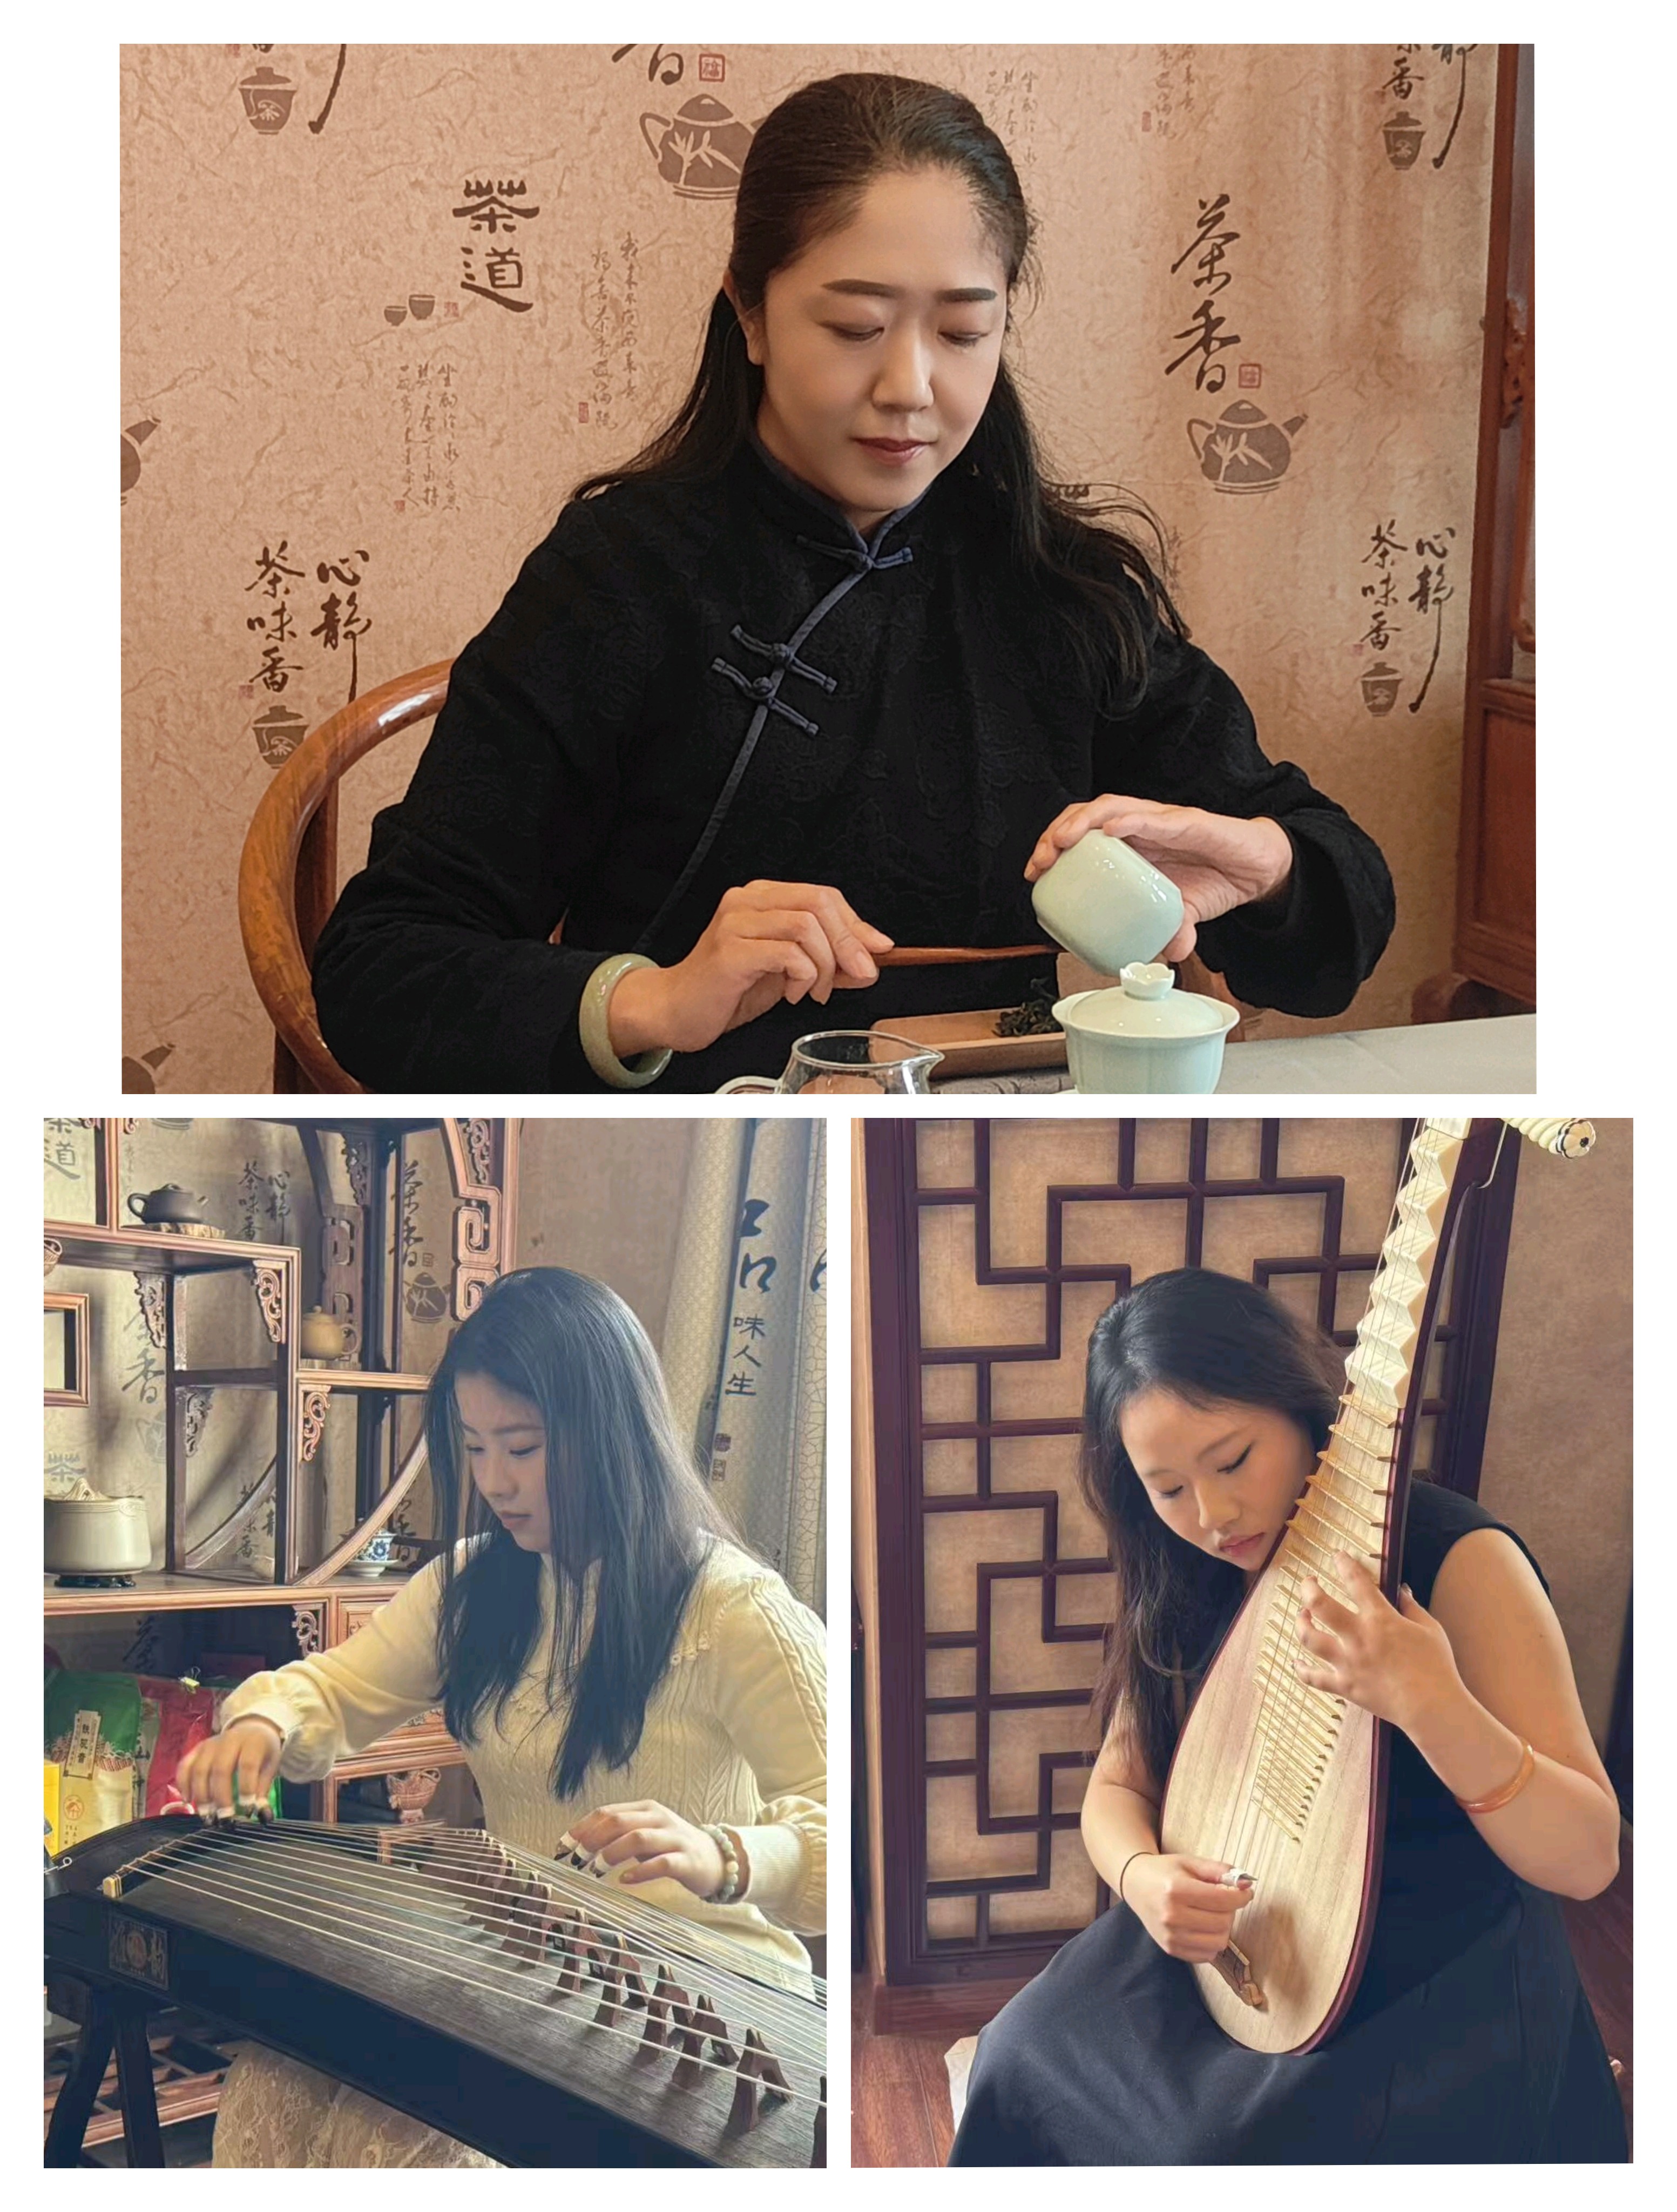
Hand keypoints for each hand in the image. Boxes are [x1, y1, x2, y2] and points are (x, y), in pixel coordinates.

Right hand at [174, 1715, 283, 1816]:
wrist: (251, 1729)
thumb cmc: (261, 1752)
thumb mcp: (269, 1767)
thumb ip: (262, 1791)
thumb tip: (263, 1816)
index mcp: (253, 1742)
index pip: (247, 1764)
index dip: (246, 1788)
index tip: (247, 1810)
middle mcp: (229, 1740)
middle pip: (221, 1769)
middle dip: (221, 1797)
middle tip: (223, 1819)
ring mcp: (210, 1744)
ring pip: (200, 1769)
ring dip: (201, 1795)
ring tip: (206, 1815)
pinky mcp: (197, 1748)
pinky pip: (185, 1765)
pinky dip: (183, 1783)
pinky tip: (187, 1800)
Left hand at [568, 1799, 728, 1900]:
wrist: (715, 1859)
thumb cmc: (671, 1848)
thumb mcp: (644, 1835)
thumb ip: (617, 1836)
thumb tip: (579, 1845)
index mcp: (645, 1809)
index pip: (606, 1812)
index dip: (581, 1828)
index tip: (562, 1847)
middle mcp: (658, 1818)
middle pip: (619, 1821)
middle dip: (592, 1840)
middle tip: (575, 1860)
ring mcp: (674, 1838)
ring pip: (639, 1837)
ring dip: (613, 1853)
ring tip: (596, 1869)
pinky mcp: (686, 1860)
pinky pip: (662, 1863)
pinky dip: (641, 1871)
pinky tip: (625, 1880)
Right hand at [608, 882, 894, 1056]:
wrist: (677, 1011)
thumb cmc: (730, 990)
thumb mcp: (789, 974)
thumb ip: (828, 964)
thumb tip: (871, 962)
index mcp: (762, 898)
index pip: (824, 896)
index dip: (857, 924)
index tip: (880, 951)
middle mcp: (747, 901)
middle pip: (819, 903)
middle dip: (850, 942)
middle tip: (860, 975)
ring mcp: (735, 922)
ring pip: (806, 926)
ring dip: (824, 965)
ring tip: (815, 992)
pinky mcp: (730, 951)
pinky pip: (786, 954)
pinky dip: (802, 976)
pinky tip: (791, 994)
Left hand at [1024, 795, 1292, 961]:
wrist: (1258, 867)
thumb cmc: (1215, 879)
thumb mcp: (1184, 915)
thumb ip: (1168, 933)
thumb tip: (1159, 960)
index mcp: (1131, 847)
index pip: (1081, 836)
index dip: (1053, 847)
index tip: (1035, 872)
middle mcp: (1141, 827)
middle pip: (1087, 817)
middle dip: (1058, 833)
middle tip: (1042, 858)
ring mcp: (1164, 822)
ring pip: (1113, 808)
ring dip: (1084, 822)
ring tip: (1064, 840)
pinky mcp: (1192, 822)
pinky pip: (1157, 819)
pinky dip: (1131, 821)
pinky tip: (1111, 829)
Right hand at [1124, 1853, 1255, 1963]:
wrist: (1136, 1885)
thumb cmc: (1165, 1872)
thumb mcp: (1190, 1862)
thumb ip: (1219, 1870)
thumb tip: (1247, 1883)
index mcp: (1176, 1889)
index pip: (1222, 1900)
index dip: (1241, 1896)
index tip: (1246, 1893)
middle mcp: (1172, 1916)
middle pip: (1222, 1922)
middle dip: (1231, 1910)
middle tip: (1224, 1901)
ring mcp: (1170, 1936)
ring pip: (1218, 1942)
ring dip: (1223, 1928)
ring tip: (1214, 1914)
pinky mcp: (1171, 1949)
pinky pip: (1207, 1955)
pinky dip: (1212, 1942)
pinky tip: (1204, 1927)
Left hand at [1294, 1552, 1464, 1736]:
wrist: (1433, 1709)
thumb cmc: (1436, 1667)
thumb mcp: (1430, 1629)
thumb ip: (1412, 1607)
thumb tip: (1402, 1590)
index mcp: (1380, 1619)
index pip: (1356, 1581)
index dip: (1344, 1563)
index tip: (1338, 1555)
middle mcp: (1358, 1637)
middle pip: (1319, 1605)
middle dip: (1309, 1588)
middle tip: (1309, 1582)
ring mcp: (1348, 1663)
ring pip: (1309, 1638)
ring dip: (1301, 1623)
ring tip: (1302, 1615)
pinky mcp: (1345, 1686)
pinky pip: (1314, 1678)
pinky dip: (1301, 1670)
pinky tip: (1296, 1662)